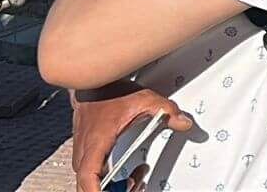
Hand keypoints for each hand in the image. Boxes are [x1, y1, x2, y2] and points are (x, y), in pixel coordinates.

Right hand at [70, 83, 193, 191]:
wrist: (94, 84)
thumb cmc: (111, 93)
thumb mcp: (144, 99)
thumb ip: (166, 111)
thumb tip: (183, 123)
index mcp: (97, 142)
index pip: (87, 176)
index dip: (95, 191)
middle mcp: (85, 151)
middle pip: (88, 184)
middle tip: (135, 187)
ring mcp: (83, 154)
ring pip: (91, 181)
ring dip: (113, 188)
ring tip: (137, 181)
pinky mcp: (86, 154)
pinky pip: (93, 175)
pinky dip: (109, 181)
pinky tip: (130, 177)